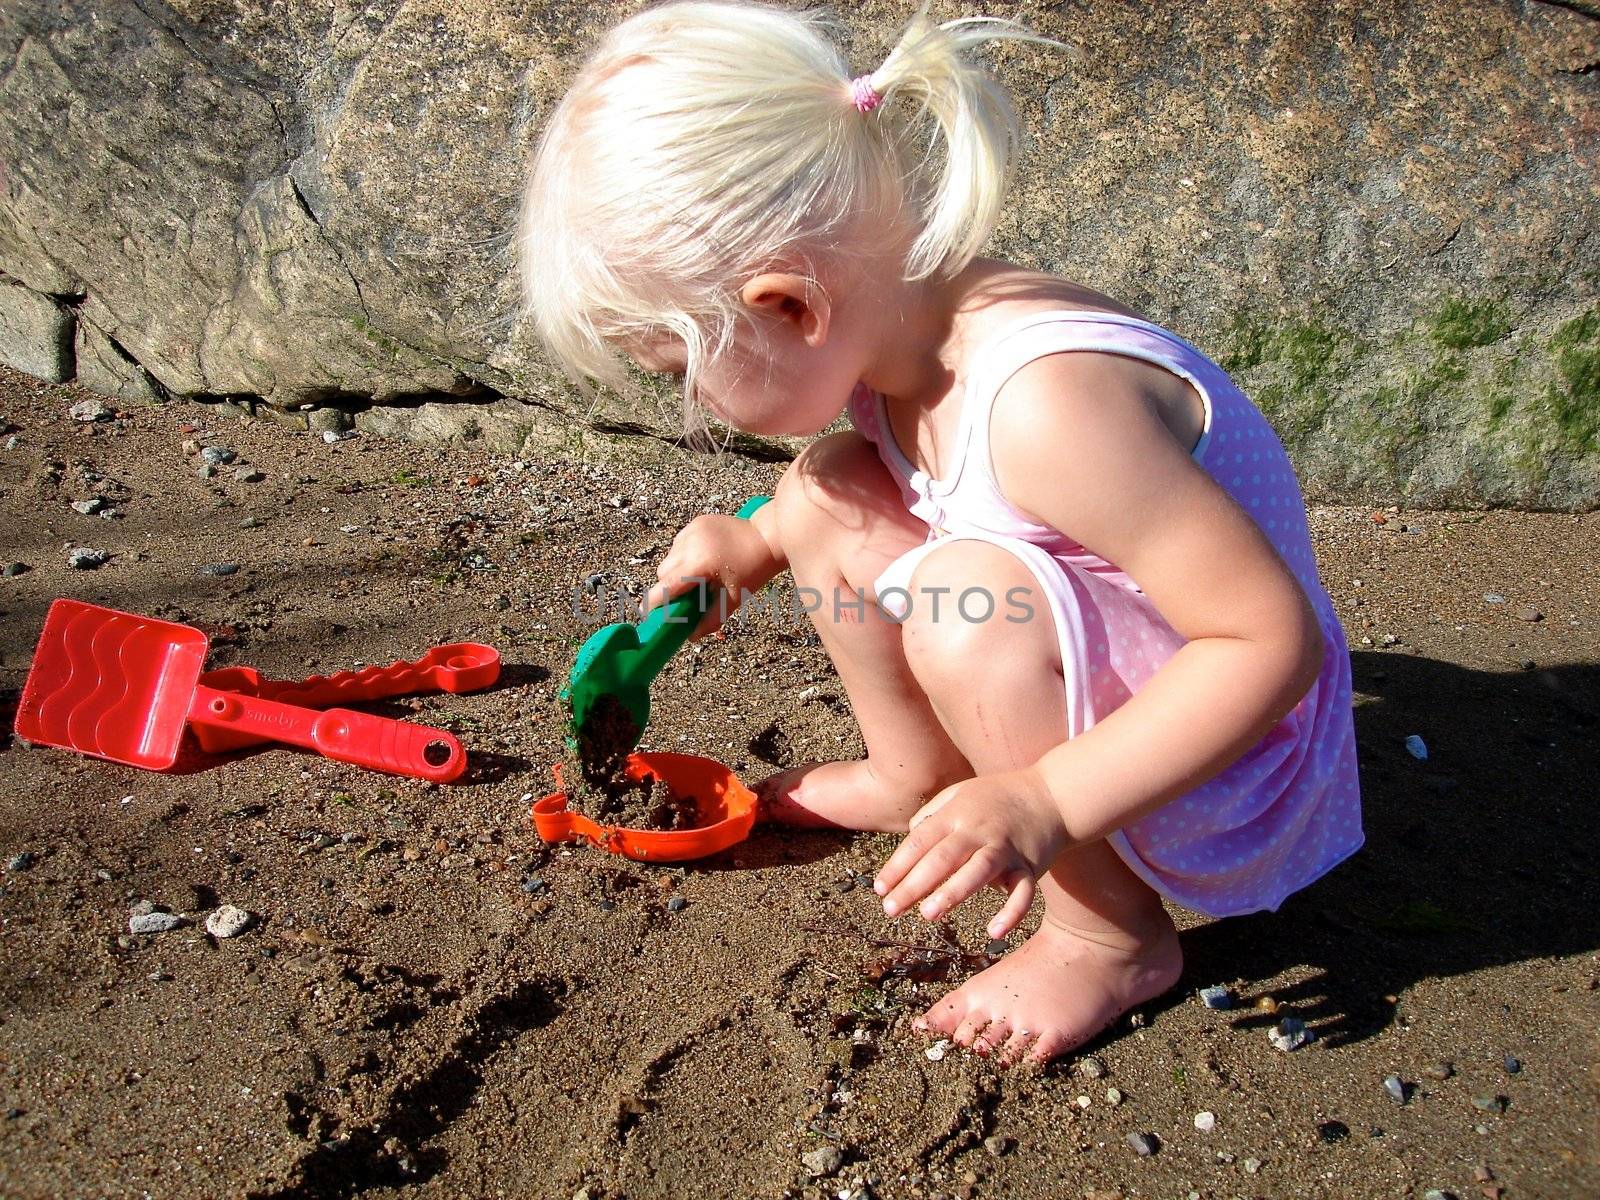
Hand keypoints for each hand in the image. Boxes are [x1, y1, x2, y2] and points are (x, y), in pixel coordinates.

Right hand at [642, 512, 783, 638]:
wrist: (768, 537)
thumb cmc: (754, 570)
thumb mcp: (733, 599)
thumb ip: (711, 620)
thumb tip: (691, 636)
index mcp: (699, 563)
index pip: (667, 585)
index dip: (655, 601)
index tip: (648, 613)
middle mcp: (690, 543)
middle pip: (664, 572)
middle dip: (670, 586)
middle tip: (687, 595)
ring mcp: (692, 530)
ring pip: (670, 557)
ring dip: (677, 570)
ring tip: (700, 575)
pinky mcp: (696, 522)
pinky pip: (679, 544)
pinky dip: (685, 554)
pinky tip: (705, 559)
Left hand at [874, 767, 1066, 939]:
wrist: (1053, 794)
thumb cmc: (997, 797)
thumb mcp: (960, 793)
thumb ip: (932, 814)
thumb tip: (909, 838)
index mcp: (957, 814)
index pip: (920, 841)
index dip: (898, 865)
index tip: (879, 888)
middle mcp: (979, 830)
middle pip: (942, 858)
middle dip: (913, 885)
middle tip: (890, 909)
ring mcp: (1006, 848)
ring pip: (978, 871)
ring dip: (952, 893)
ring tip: (928, 914)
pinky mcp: (1030, 865)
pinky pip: (1023, 892)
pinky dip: (1011, 912)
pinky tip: (994, 932)